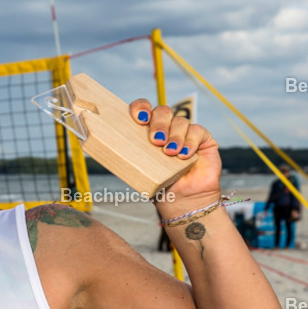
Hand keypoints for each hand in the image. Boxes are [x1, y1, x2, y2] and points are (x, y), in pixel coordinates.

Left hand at [129, 100, 221, 218]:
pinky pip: (197, 131)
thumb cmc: (158, 185)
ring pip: (180, 121)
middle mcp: (166, 127)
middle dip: (159, 124)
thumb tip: (104, 146)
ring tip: (170, 153)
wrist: (182, 201)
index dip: (141, 107)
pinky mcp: (203, 139)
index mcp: (147, 130)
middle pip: (163, 111)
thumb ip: (127, 155)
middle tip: (156, 141)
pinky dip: (190, 142)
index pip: (143, 109)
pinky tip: (184, 155)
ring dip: (175, 137)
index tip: (140, 118)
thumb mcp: (138, 170)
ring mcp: (185, 132)